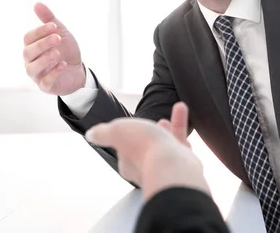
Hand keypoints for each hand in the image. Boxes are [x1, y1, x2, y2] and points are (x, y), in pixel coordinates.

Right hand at [23, 2, 85, 94]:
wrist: (79, 70)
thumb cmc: (66, 51)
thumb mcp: (60, 33)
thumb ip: (49, 20)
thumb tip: (37, 4)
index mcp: (32, 47)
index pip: (28, 38)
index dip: (40, 32)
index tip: (54, 26)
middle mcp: (31, 61)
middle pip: (28, 52)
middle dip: (43, 44)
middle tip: (58, 38)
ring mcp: (38, 75)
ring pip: (33, 68)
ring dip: (45, 59)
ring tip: (57, 53)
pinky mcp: (47, 86)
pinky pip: (45, 81)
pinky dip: (53, 73)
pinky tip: (63, 65)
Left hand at [86, 103, 209, 201]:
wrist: (172, 164)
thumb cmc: (144, 147)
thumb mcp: (118, 131)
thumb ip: (104, 132)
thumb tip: (90, 135)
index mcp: (128, 162)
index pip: (127, 148)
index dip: (131, 136)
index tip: (136, 126)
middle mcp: (146, 168)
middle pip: (150, 147)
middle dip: (155, 132)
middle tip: (161, 121)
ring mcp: (166, 168)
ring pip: (169, 147)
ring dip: (172, 130)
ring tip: (178, 111)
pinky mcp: (183, 166)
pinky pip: (183, 152)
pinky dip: (183, 140)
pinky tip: (189, 133)